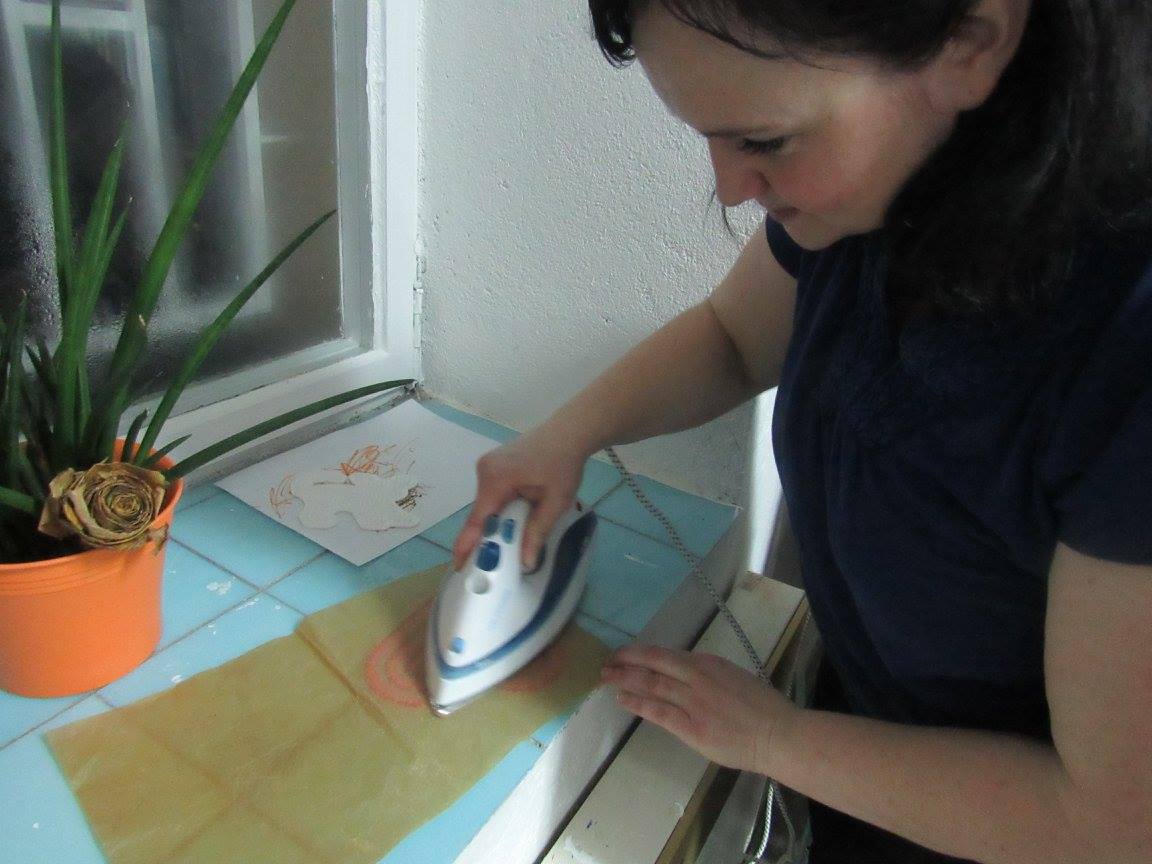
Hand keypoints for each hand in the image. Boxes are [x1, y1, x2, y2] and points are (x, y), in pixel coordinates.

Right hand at [452, 424, 587, 569]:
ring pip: (487, 505)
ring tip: (511, 539)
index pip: (478, 519)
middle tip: (494, 561)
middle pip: (482, 513)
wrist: (568, 432)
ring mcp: (486, 465)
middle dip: (488, 536)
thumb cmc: (564, 464)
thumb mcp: (556, 501)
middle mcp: (484, 470)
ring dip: (497, 521)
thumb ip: (537, 532)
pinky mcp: (493, 465)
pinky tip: (515, 517)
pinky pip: (492, 494)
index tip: (458, 566)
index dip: (468, 544)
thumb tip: (525, 562)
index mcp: (497, 478)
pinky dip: (500, 509)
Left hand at [601, 645, 796, 774]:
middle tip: (606, 662)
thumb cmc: (763, 708)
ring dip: (625, 679)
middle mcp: (697, 677)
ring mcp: (693, 701)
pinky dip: (638, 704)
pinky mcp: (691, 727)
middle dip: (626, 661)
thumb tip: (684, 675)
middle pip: (653, 664)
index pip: (667, 655)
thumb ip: (708, 676)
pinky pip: (658, 712)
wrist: (778, 734)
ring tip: (606, 677)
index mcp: (709, 663)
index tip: (626, 654)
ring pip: (651, 684)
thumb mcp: (733, 678)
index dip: (642, 653)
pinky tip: (622, 700)